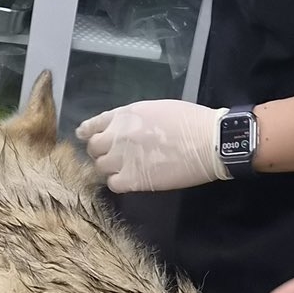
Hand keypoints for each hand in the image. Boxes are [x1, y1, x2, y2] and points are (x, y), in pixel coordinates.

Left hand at [77, 101, 223, 193]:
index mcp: (124, 115)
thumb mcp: (155, 108)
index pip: (93, 125)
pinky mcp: (133, 179)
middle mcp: (117, 135)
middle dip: (100, 152)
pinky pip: (113, 184)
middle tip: (113, 156)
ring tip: (125, 168)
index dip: (88, 133)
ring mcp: (123, 158)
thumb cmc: (189, 121)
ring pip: (100, 167)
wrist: (206, 141)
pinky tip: (130, 180)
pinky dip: (118, 182)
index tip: (87, 138)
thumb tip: (124, 128)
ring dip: (110, 168)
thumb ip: (133, 118)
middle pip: (93, 148)